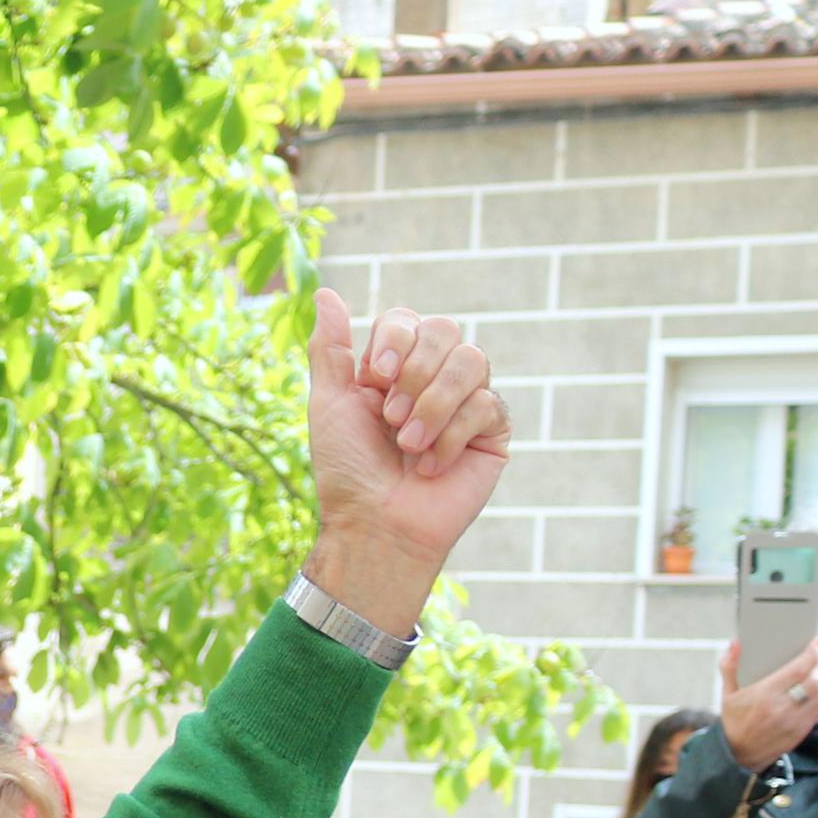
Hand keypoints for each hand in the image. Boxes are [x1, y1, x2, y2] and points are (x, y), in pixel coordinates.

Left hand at [301, 293, 511, 632]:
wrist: (374, 525)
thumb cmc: (348, 470)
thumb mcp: (330, 404)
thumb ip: (330, 349)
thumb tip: (325, 292)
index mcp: (395, 367)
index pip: (407, 320)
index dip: (395, 341)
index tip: (375, 379)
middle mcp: (433, 377)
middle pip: (446, 329)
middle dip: (416, 373)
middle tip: (391, 418)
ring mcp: (466, 402)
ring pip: (472, 362)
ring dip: (434, 405)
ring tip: (408, 445)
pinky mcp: (492, 432)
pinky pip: (487, 406)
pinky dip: (451, 437)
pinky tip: (429, 467)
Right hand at [716, 635, 817, 772]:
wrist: (738, 754)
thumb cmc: (733, 720)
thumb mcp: (727, 693)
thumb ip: (730, 667)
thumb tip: (736, 643)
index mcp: (763, 695)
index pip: (797, 669)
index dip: (812, 653)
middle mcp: (781, 708)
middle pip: (815, 679)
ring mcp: (794, 721)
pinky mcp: (801, 731)